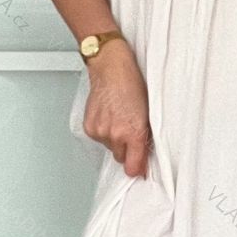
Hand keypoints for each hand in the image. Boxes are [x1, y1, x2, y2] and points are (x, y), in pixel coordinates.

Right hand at [82, 42, 152, 177]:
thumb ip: (145, 138)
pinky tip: (108, 116)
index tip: (140, 168)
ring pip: (109, 147)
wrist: (110, 68)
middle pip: (121, 158)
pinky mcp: (89, 127)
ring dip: (114, 138)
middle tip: (130, 130)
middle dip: (127, 149)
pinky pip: (98, 138)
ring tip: (118, 117)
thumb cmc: (132, 84)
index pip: (133, 167)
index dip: (138, 169)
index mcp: (133, 133)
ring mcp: (100, 132)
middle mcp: (115, 135)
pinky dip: (103, 131)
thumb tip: (143, 156)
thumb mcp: (147, 113)